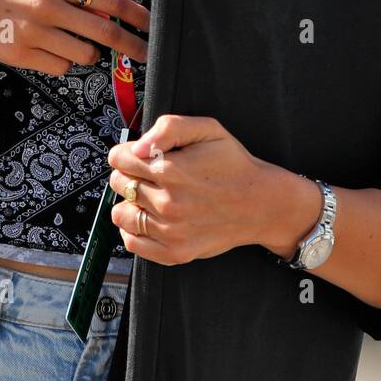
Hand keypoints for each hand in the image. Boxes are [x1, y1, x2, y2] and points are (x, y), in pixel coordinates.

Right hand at [0, 0, 149, 76]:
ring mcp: (34, 32)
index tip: (152, 25)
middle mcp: (48, 5)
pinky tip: (48, 51)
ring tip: (75, 45)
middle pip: (105, 32)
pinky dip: (61, 63)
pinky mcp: (19, 54)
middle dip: (131, 45)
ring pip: (83, 55)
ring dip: (88, 54)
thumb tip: (96, 2)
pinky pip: (58, 67)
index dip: (136, 15)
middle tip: (146, 53)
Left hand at [106, 113, 291, 263]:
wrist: (261, 204)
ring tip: (149, 197)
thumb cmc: (234, 164)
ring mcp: (170, 231)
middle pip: (119, 184)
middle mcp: (168, 202)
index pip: (119, 159)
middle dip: (129, 174)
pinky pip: (132, 243)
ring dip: (129, 202)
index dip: (127, 152)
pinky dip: (133, 230)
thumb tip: (138, 147)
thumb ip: (169, 128)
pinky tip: (150, 218)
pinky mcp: (175, 253)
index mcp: (172, 170)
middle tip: (150, 174)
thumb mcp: (208, 129)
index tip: (139, 155)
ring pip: (120, 213)